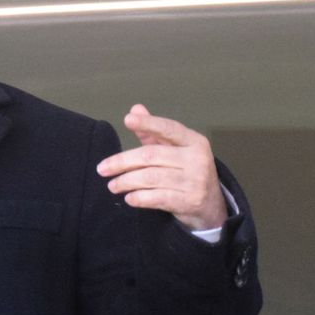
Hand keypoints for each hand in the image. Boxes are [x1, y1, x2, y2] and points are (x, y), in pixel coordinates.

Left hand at [97, 104, 227, 231]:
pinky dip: (139, 198)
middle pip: (151, 156)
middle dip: (122, 162)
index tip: (127, 120)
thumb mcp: (175, 150)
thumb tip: (135, 109)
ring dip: (126, 181)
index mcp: (194, 141)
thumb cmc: (188, 172)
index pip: (169, 128)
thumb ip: (154, 133)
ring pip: (150, 178)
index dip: (148, 123)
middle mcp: (197, 159)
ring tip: (112, 185)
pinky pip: (156, 198)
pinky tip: (128, 197)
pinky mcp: (189, 201)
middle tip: (102, 169)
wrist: (212, 205)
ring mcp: (194, 181)